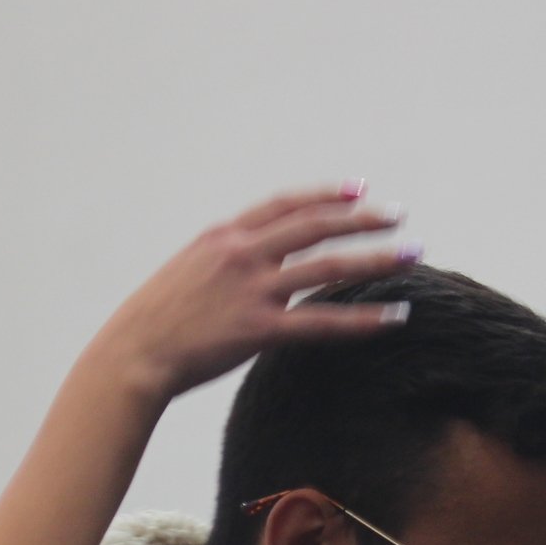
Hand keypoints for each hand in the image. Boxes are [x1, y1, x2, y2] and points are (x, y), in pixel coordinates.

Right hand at [86, 186, 416, 402]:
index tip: (359, 190)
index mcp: (224, 235)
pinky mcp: (258, 329)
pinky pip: (321, 321)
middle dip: (364, 219)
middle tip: (400, 218)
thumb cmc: (154, 321)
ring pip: (328, 266)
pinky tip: (393, 316)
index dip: (326, 195)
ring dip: (376, 258)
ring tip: (412, 254)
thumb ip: (223, 261)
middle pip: (316, 226)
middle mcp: (242, 253)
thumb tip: (251, 262)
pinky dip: (362, 318)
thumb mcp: (187, 273)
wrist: (133, 354)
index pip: (285, 204)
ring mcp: (252, 289)